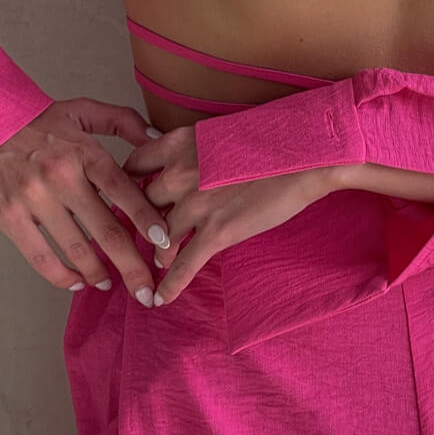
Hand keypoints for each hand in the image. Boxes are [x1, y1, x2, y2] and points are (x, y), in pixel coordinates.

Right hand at [0, 97, 171, 303]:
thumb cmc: (27, 118)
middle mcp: (61, 177)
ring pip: (77, 249)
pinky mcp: (8, 216)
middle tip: (147, 289)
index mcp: (83, 152)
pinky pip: (41, 257)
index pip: (125, 192)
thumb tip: (156, 139)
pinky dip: (62, 276)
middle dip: (132, 265)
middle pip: (107, 230)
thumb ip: (121, 120)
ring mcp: (34, 199)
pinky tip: (76, 281)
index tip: (165, 244)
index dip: (148, 221)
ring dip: (99, 274)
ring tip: (110, 283)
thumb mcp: (77, 109)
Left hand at [122, 125, 334, 304]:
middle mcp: (178, 173)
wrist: (307, 157)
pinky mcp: (217, 231)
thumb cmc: (271, 142)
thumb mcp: (221, 135)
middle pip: (142, 206)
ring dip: (159, 252)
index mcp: (178, 144)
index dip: (127, 186)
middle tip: (144, 235)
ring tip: (161, 261)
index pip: (133, 167)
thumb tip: (190, 168)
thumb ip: (196, 152)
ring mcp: (195, 204)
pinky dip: (169, 285)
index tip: (127, 198)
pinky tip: (159, 299)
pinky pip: (183, 264)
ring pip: (159, 238)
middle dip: (142, 224)